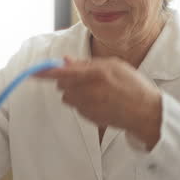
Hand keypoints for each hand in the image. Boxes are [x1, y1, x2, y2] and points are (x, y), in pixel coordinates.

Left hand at [35, 56, 161, 148]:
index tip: (33, 72)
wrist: (146, 113)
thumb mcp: (114, 65)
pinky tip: (101, 101)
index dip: (45, 72)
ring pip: (68, 97)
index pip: (62, 73)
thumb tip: (65, 61)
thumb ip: (87, 63)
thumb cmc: (133, 86)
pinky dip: (83, 102)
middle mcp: (88, 92)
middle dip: (67, 80)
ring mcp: (88, 107)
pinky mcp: (89, 118)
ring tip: (97, 90)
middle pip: (62, 85)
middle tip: (86, 77)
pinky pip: (77, 107)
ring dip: (75, 92)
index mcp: (95, 74)